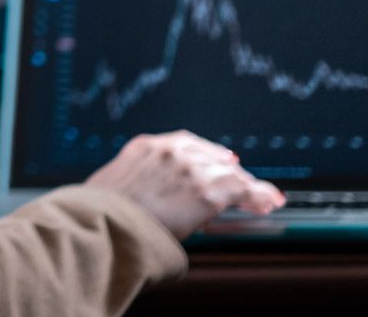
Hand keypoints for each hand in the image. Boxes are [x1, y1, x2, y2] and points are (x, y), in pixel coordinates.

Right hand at [84, 131, 284, 237]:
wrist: (102, 224)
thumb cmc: (97, 212)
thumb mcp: (109, 184)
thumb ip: (130, 183)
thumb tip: (131, 197)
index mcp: (145, 146)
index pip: (187, 144)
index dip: (208, 154)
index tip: (220, 160)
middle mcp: (171, 152)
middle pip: (212, 156)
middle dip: (230, 171)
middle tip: (244, 181)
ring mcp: (190, 170)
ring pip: (230, 174)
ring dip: (248, 186)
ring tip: (265, 196)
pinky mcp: (206, 193)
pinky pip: (242, 191)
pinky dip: (259, 196)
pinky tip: (269, 201)